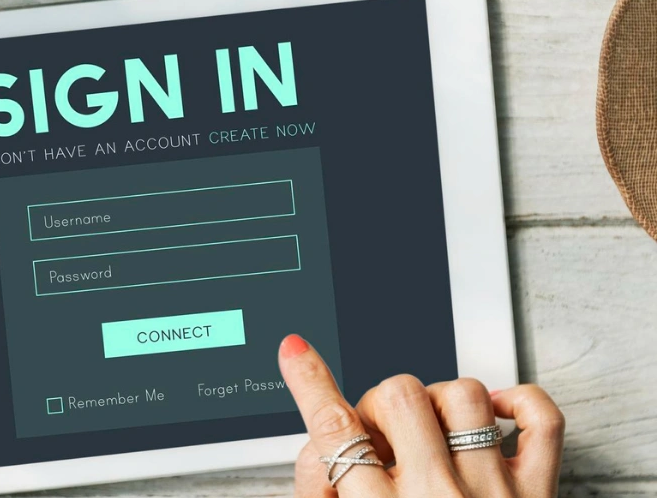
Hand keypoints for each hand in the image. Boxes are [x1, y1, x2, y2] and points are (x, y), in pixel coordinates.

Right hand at [279, 334, 564, 497]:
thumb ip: (319, 494)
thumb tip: (317, 450)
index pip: (334, 429)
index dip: (308, 382)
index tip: (296, 352)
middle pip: (397, 396)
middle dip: (377, 402)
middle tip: (377, 434)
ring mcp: (494, 493)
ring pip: (462, 394)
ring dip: (438, 402)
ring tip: (430, 431)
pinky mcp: (539, 495)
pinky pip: (540, 419)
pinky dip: (518, 402)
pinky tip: (491, 414)